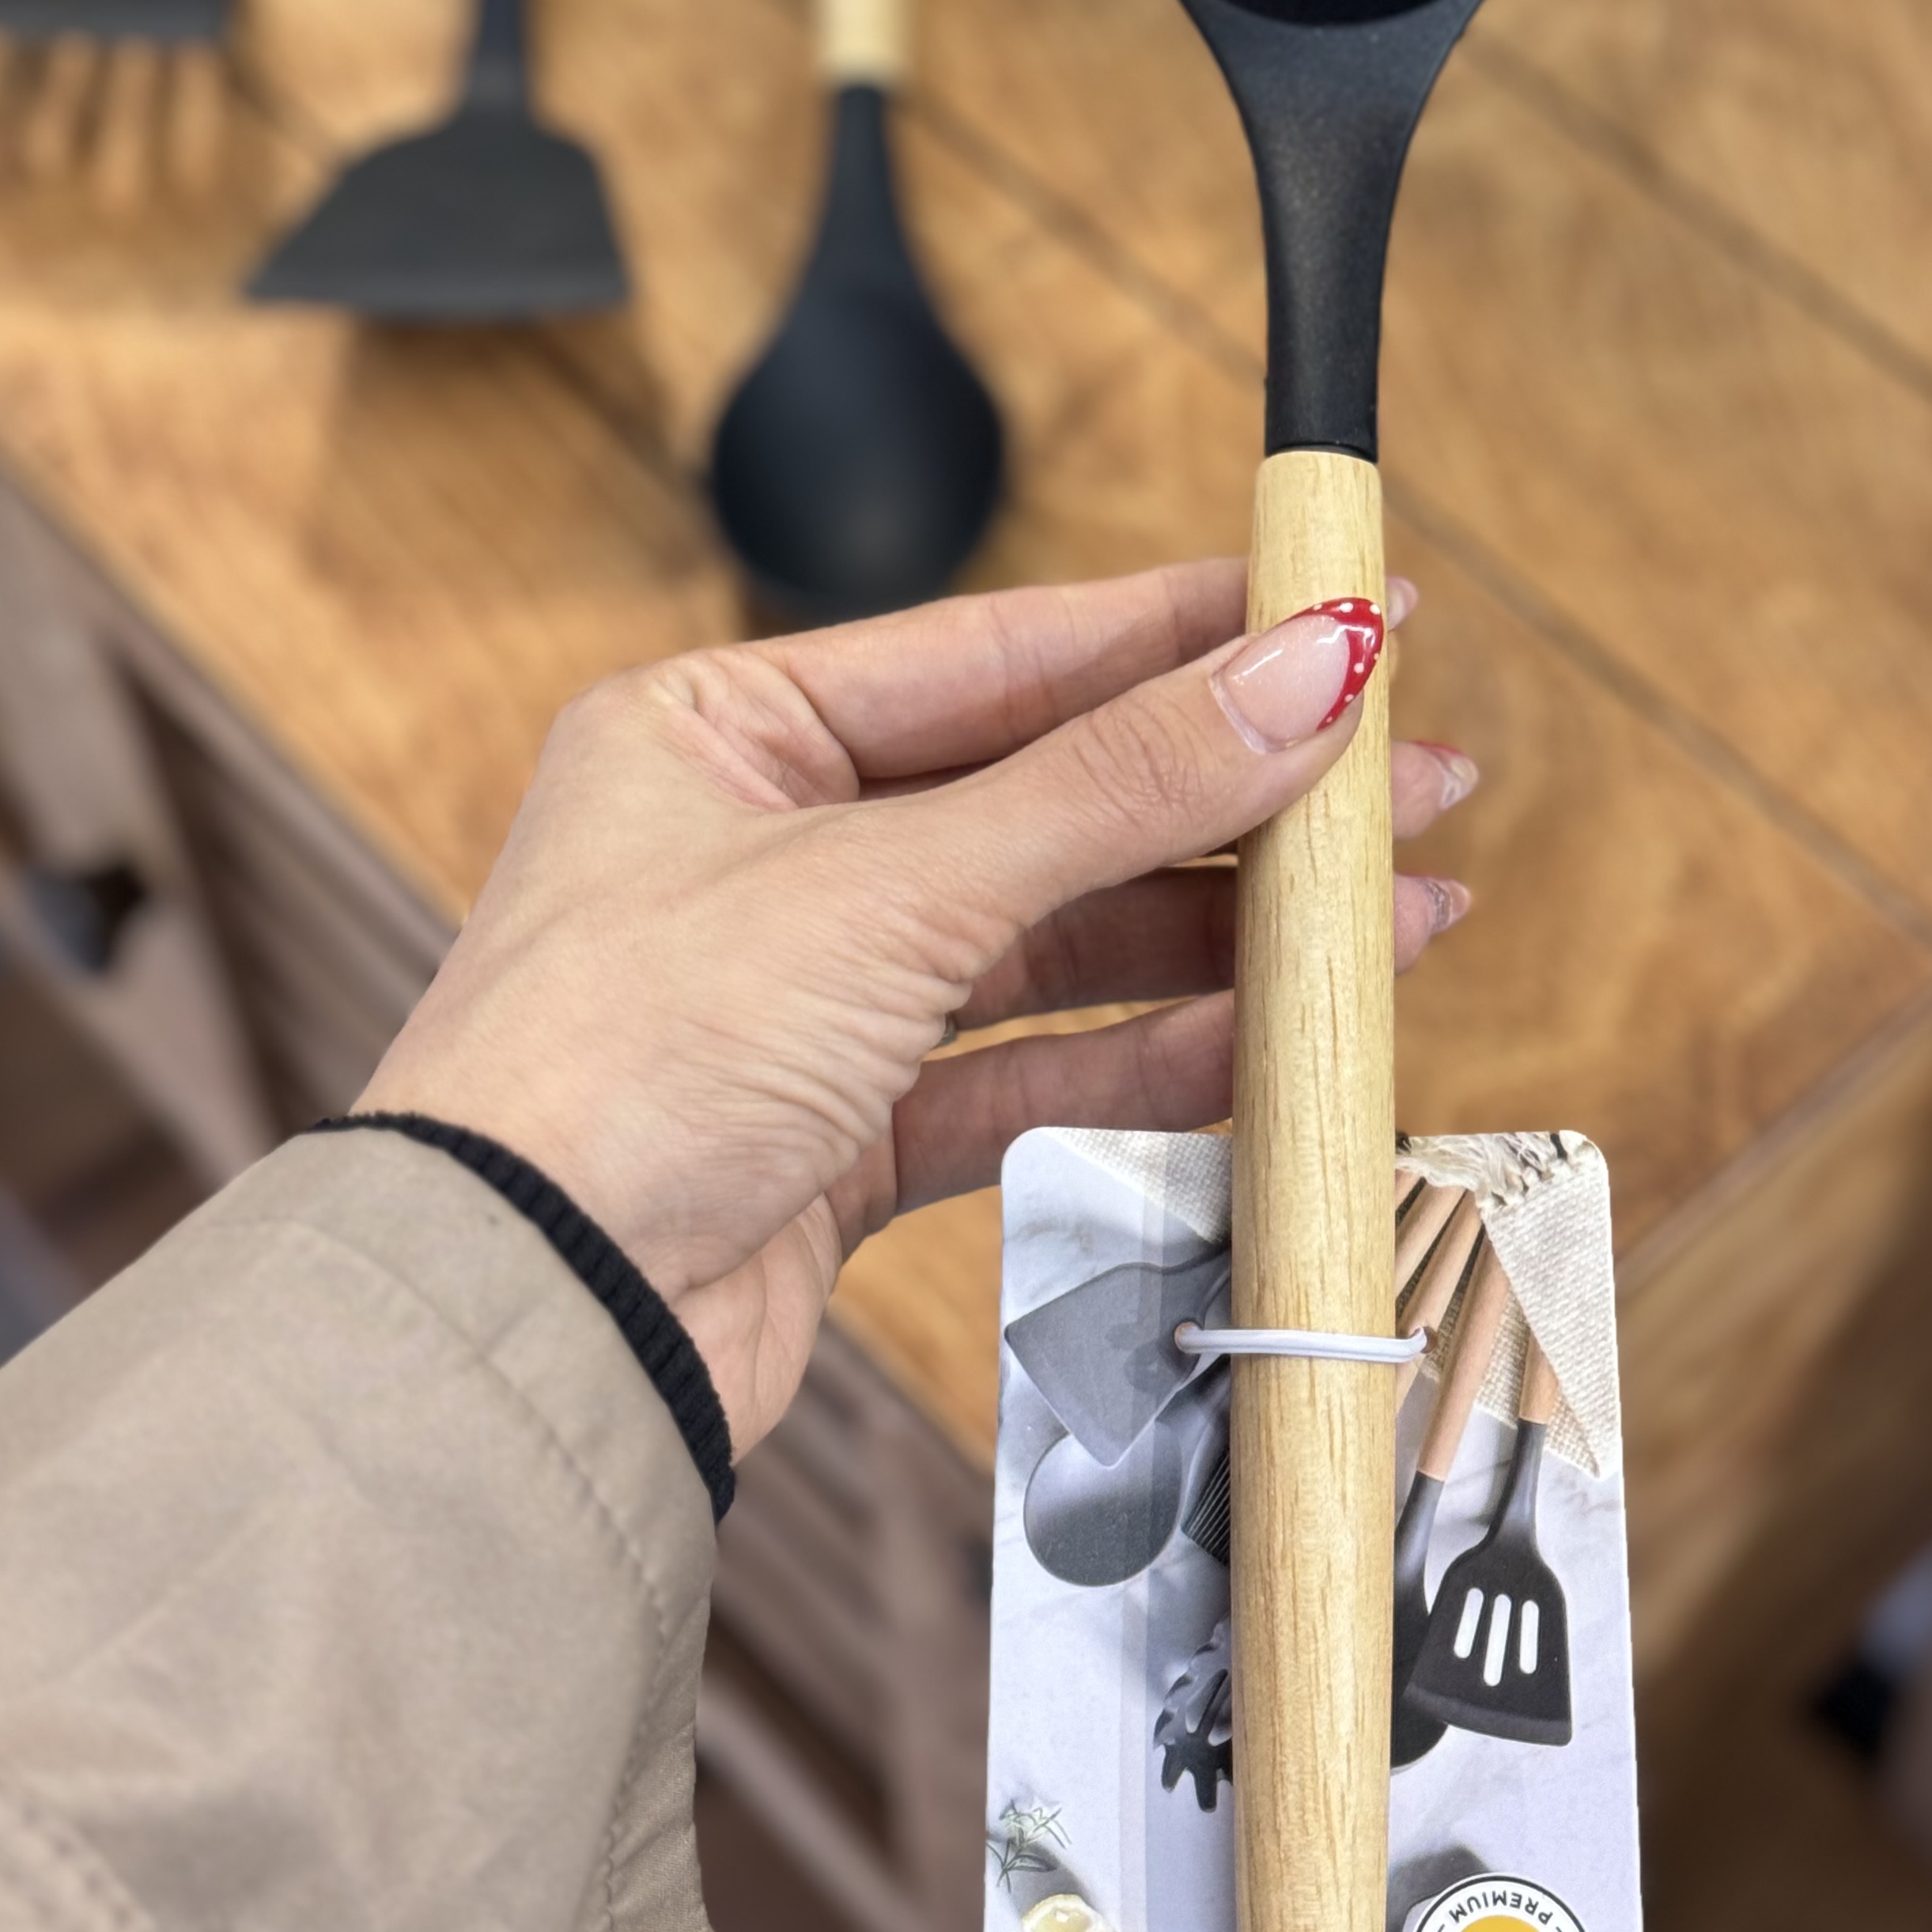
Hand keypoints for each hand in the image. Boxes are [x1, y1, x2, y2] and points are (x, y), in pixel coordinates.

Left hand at [357, 560, 1475, 1452]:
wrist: (519, 1329)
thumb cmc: (623, 1057)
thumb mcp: (892, 883)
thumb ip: (1115, 783)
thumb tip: (1308, 664)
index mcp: (724, 729)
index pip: (1000, 651)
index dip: (1182, 631)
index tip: (1336, 602)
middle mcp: (763, 846)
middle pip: (1045, 792)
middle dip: (1231, 789)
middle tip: (1412, 769)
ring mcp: (804, 996)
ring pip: (1055, 937)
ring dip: (1221, 928)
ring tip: (1397, 912)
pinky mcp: (840, 1136)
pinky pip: (1030, 1069)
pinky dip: (1151, 1054)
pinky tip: (1276, 1034)